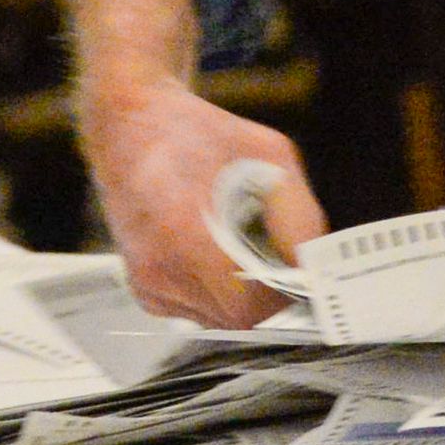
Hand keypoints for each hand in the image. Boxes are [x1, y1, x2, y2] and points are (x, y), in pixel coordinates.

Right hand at [66, 0, 332, 326]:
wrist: (132, 125)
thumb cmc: (200, 133)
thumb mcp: (270, 156)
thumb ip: (299, 217)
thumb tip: (313, 267)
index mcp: (189, 236)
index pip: (254, 306)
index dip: (285, 294)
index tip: (301, 275)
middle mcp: (162, 269)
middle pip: (239, 318)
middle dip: (266, 292)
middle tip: (275, 256)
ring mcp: (148, 283)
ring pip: (218, 317)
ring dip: (240, 292)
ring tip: (236, 242)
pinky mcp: (143, 289)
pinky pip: (194, 309)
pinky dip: (213, 288)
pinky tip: (210, 248)